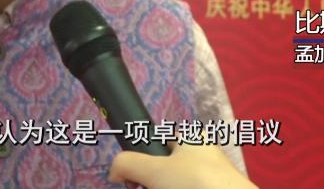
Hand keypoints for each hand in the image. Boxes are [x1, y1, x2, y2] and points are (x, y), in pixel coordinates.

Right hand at [108, 143, 256, 188]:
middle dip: (149, 183)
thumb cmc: (195, 182)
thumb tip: (114, 171)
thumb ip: (128, 164)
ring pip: (173, 184)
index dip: (142, 158)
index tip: (134, 180)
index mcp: (192, 140)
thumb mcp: (155, 170)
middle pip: (163, 170)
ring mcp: (209, 180)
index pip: (159, 142)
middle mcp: (202, 157)